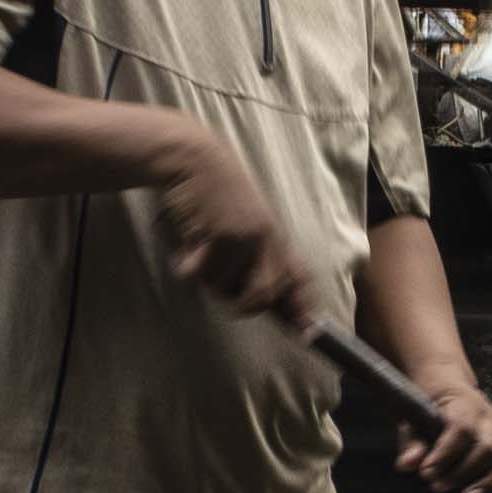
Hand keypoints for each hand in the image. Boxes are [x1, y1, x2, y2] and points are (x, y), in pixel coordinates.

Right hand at [147, 123, 316, 328]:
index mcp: (275, 237)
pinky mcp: (218, 236)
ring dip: (206, 278)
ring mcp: (243, 239)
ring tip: (198, 251)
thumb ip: (256, 255)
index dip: (303, 308)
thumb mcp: (245, 221)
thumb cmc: (216, 193)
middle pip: (263, 296)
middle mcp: (266, 240)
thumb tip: (261, 299)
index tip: (307, 333)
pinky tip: (184, 250)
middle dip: (242, 305)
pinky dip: (185, 268)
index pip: (298, 278)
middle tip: (224, 293)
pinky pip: (198, 275)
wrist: (195, 159)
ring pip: (223, 288)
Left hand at [394, 371, 491, 492]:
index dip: (445, 453)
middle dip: (462, 472)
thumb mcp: (414, 420)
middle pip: (485, 447)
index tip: (427, 472)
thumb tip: (409, 464)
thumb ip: (411, 442)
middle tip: (437, 486)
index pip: (460, 429)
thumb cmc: (430, 409)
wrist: (449, 389)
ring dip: (489, 481)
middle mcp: (487, 418)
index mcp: (464, 406)